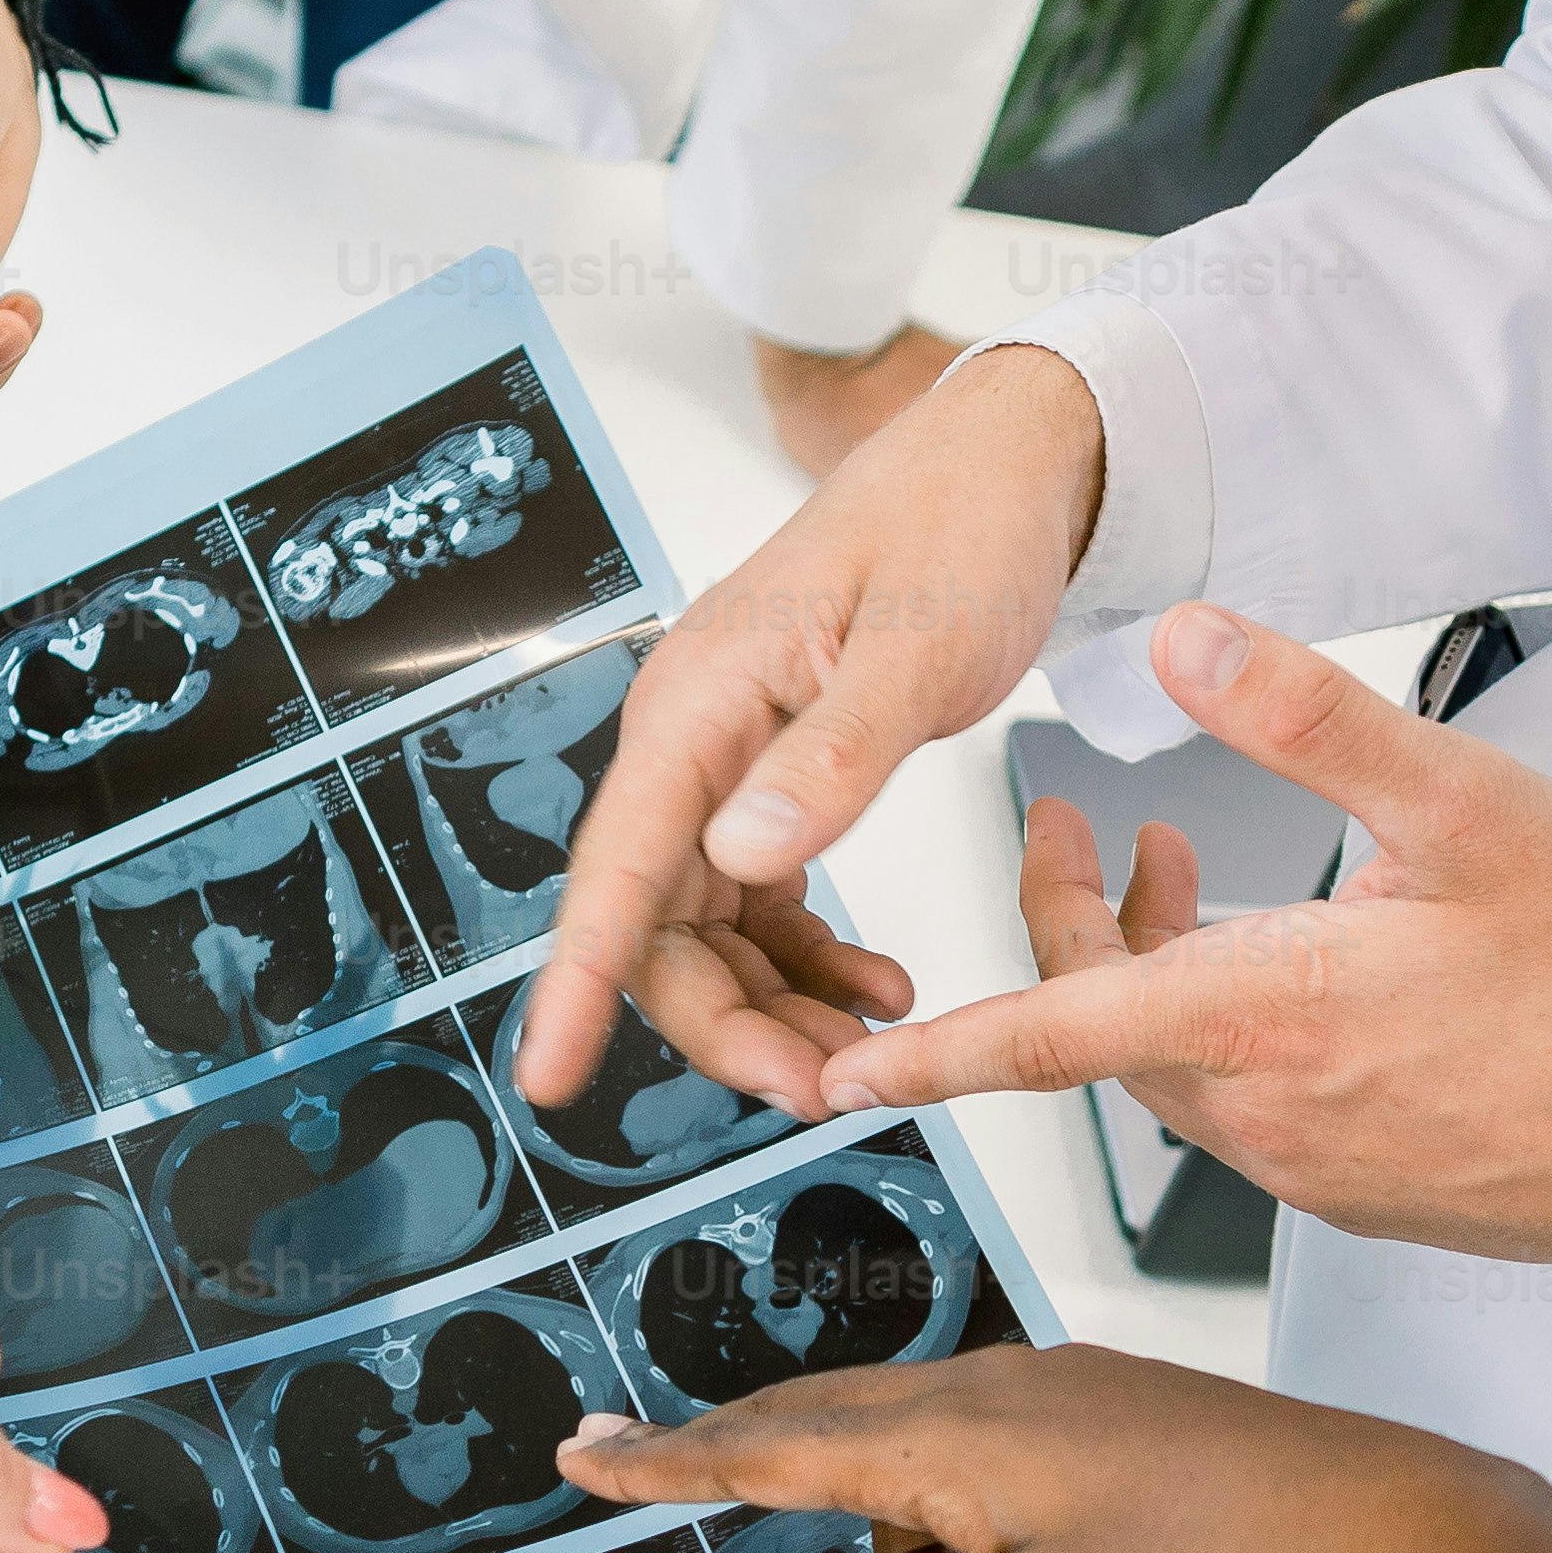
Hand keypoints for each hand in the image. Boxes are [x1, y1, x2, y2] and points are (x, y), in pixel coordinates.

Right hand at [508, 343, 1093, 1116]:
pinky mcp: (775, 777)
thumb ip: (836, 755)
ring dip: (770, 1004)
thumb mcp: (919, 647)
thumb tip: (740, 855)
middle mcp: (691, 741)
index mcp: (699, 705)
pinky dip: (807, 958)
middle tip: (822, 1089)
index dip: (579, 981)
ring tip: (863, 1052)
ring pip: (706, 926)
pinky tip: (874, 987)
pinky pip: (759, 899)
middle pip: (656, 921)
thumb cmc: (961, 528)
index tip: (549, 1075)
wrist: (1002, 463)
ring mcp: (726, 762)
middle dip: (725, 1021)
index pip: (615, 867)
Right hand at [556, 1348, 1551, 1552]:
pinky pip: (981, 1452)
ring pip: (911, 1449)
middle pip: (822, 1423)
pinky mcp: (1109, 1414)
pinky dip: (945, 1507)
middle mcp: (991, 1387)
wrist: (1386, 1523)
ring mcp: (1058, 1393)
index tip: (576, 1452)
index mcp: (950, 1436)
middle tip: (628, 1459)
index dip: (664, 1457)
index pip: (766, 1448)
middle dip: (730, 1453)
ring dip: (876, 1520)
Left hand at [812, 603, 1551, 1265]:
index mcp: (1261, 1018)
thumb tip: (1187, 635)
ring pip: (1170, 1068)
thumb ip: (1311, 718)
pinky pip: (1243, 1105)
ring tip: (1187, 875)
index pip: (1047, 1036)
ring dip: (1150, 978)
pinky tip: (1287, 965)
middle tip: (1081, 836)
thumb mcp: (1466, 807)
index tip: (843, 1069)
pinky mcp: (1356, 1187)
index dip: (933, 1052)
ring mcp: (1308, 1163)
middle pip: (1098, 1034)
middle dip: (1070, 934)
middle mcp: (1262, 1110)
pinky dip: (1222, 1029)